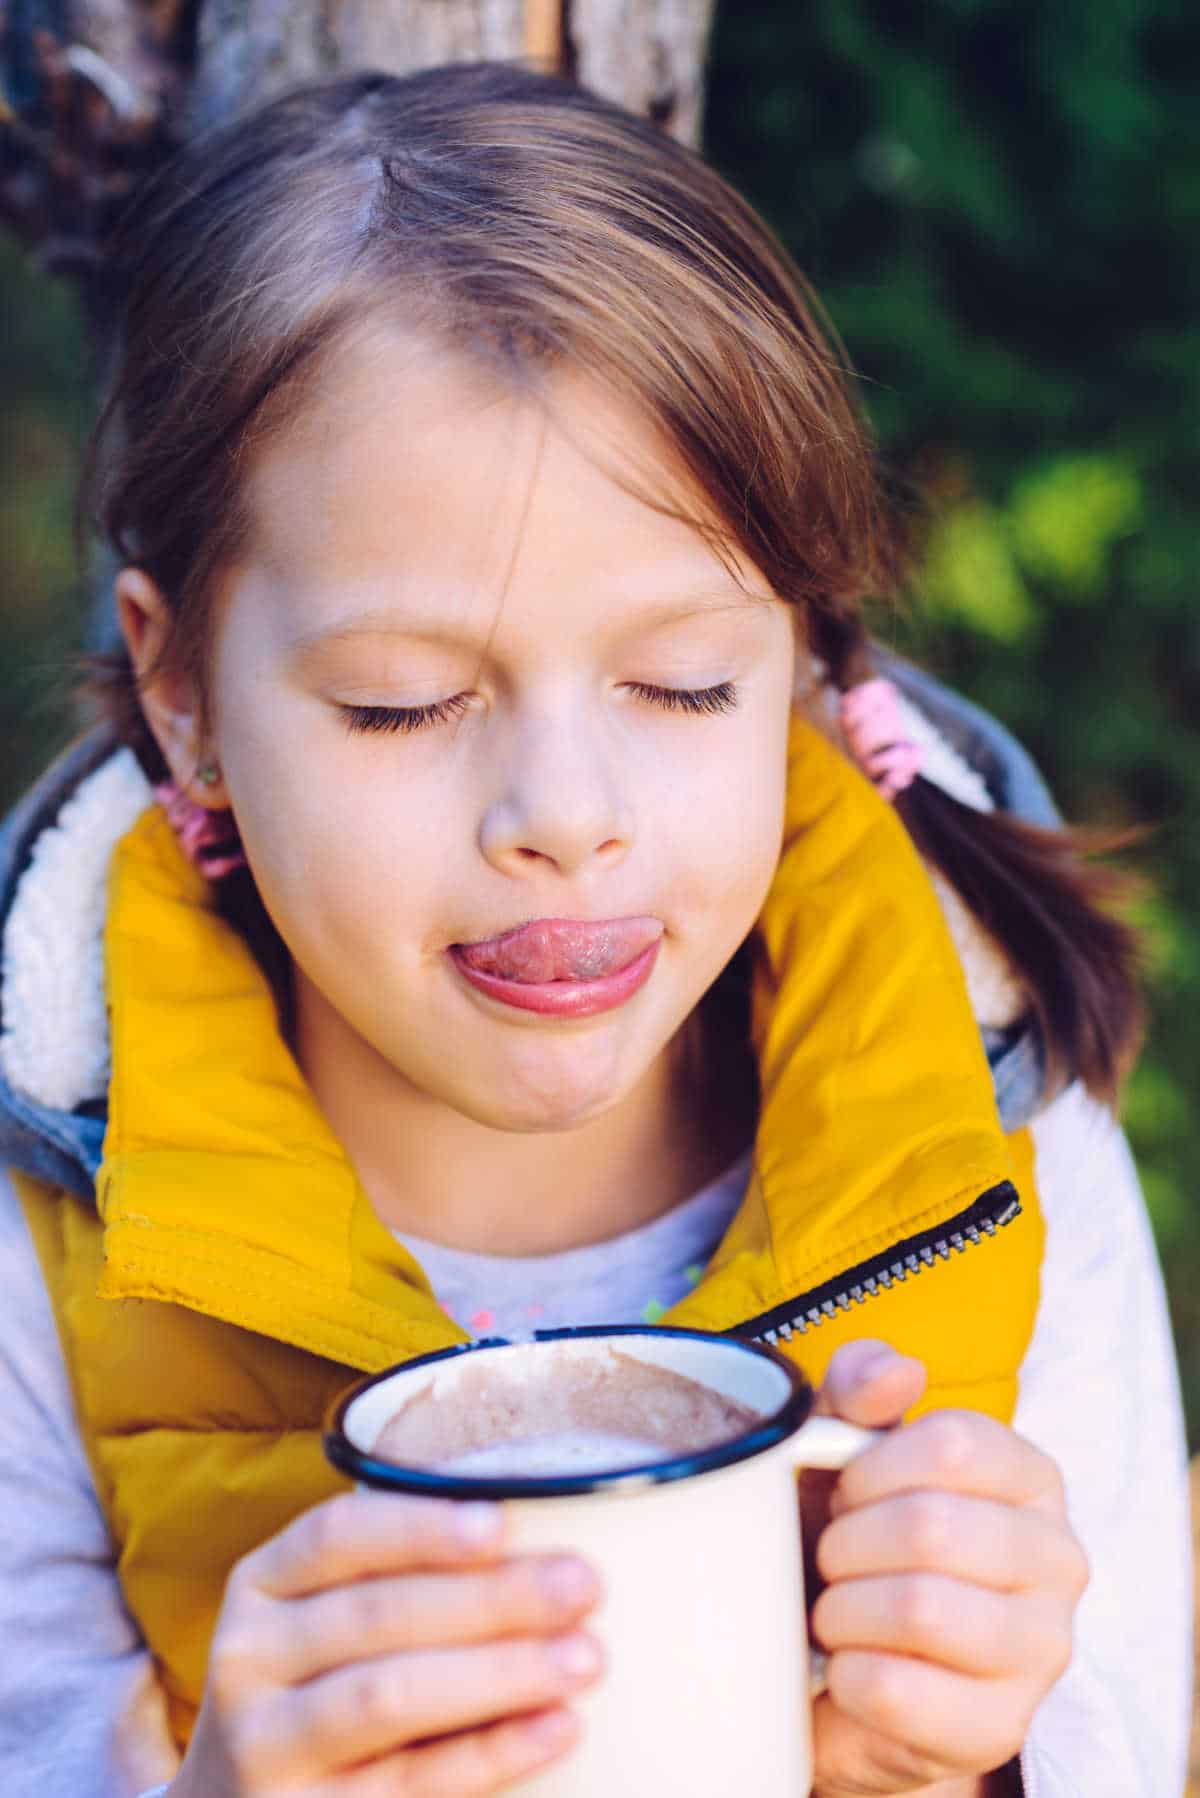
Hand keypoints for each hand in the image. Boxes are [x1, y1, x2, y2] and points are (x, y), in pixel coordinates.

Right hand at [170, 1490, 602, 1796]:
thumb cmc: (328, 1681)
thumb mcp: (332, 1616)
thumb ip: (406, 1574)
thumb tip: (548, 1531)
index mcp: (261, 1583)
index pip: (337, 1536)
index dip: (420, 1525)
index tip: (501, 1523)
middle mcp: (247, 1660)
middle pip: (377, 1615)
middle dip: (491, 1597)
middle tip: (584, 1584)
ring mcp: (266, 1748)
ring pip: (389, 1697)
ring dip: (499, 1672)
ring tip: (586, 1656)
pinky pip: (412, 1782)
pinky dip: (493, 1752)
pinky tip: (558, 1727)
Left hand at [806, 1340, 1088, 1796]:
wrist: (845, 1667)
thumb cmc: (856, 1539)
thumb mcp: (845, 1449)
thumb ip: (860, 1390)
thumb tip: (897, 1371)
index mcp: (1031, 1477)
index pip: (955, 1443)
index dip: (871, 1466)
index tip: (845, 1491)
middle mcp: (1058, 1560)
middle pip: (933, 1526)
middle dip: (848, 1541)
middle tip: (834, 1558)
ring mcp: (1040, 1651)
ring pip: (921, 1608)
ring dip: (844, 1607)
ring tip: (836, 1611)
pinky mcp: (998, 1728)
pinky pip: (895, 1689)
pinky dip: (844, 1672)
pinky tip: (846, 1666)